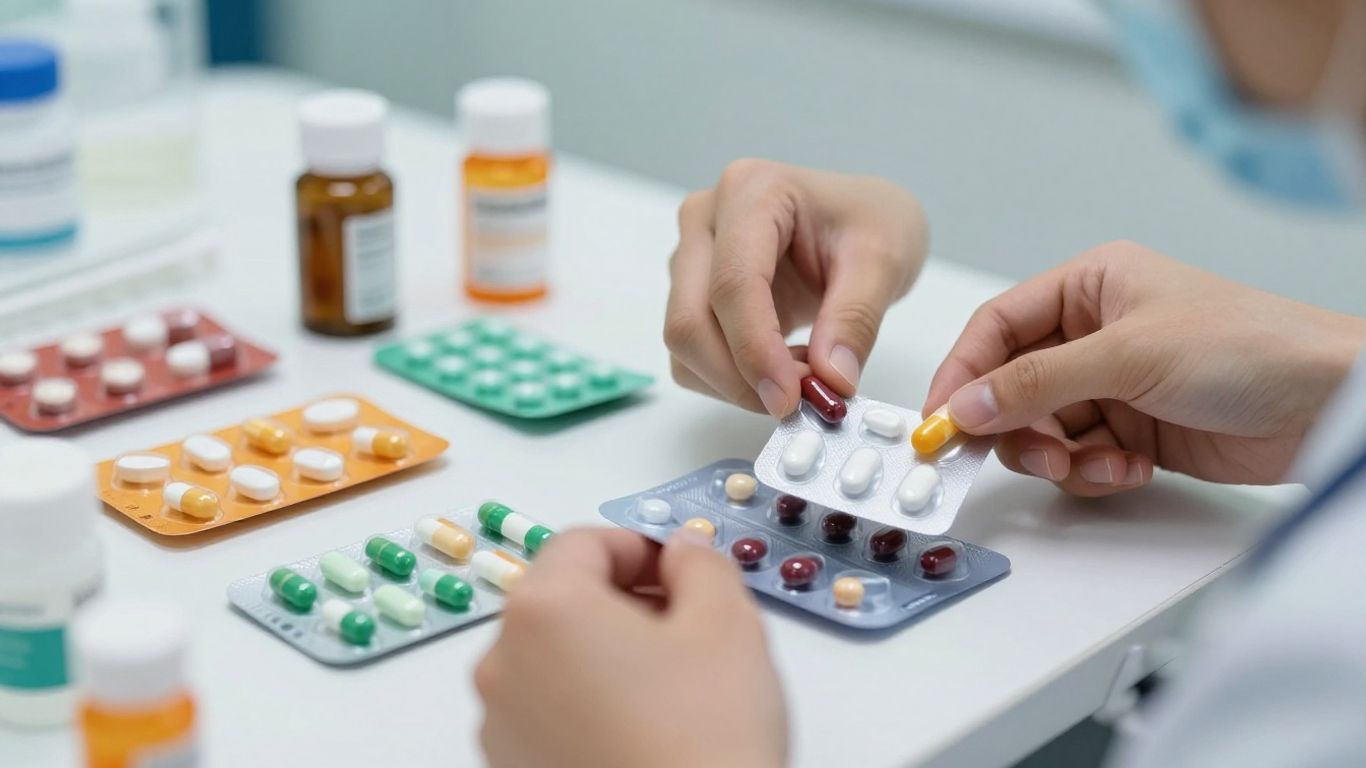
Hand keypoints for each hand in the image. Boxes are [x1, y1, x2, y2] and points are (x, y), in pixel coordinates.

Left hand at [475, 528, 786, 767]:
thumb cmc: (704, 739)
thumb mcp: (727, 625)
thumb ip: (701, 564)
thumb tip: (682, 549)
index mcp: (545, 609)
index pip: (585, 542)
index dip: (643, 547)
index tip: (683, 571)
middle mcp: (502, 662)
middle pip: (563, 599)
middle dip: (625, 601)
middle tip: (687, 627)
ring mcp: (499, 724)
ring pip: (554, 658)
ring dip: (606, 654)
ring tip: (670, 688)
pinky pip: (547, 712)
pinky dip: (588, 704)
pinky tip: (643, 730)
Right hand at [665, 159, 927, 415]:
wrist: (860, 220)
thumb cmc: (871, 223)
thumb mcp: (884, 261)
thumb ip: (856, 319)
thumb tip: (830, 380)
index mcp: (751, 192)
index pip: (732, 283)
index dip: (755, 350)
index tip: (791, 399)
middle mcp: (705, 219)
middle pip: (690, 319)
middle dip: (740, 377)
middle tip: (801, 401)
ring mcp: (691, 256)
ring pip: (685, 344)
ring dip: (737, 381)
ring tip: (803, 371)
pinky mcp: (691, 293)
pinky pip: (691, 356)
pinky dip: (733, 379)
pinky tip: (781, 364)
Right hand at [924, 241, 1365, 496]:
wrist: (1329, 403)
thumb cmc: (1250, 346)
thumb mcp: (1128, 355)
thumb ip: (1037, 382)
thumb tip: (967, 404)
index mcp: (1090, 287)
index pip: (998, 327)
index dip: (963, 372)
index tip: (939, 418)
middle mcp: (1095, 333)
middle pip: (1012, 386)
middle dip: (1014, 426)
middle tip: (1022, 454)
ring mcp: (1114, 385)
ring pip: (1042, 430)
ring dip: (1057, 456)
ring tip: (1092, 464)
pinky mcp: (1135, 431)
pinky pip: (1080, 458)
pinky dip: (1093, 471)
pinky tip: (1130, 468)